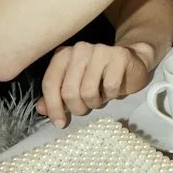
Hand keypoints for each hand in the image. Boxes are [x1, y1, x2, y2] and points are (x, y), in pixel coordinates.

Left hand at [36, 41, 154, 126]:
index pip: (50, 83)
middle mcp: (79, 49)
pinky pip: (110, 87)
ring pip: (88, 91)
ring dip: (95, 103)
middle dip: (77, 108)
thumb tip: (41, 109)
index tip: (59, 123)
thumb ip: (56, 96)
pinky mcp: (119, 56)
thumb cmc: (99, 77)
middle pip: (69, 91)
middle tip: (85, 110)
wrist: (132, 62)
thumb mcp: (75, 87)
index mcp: (63, 54)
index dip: (53, 107)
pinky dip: (111, 95)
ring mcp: (100, 50)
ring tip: (99, 99)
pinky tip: (113, 90)